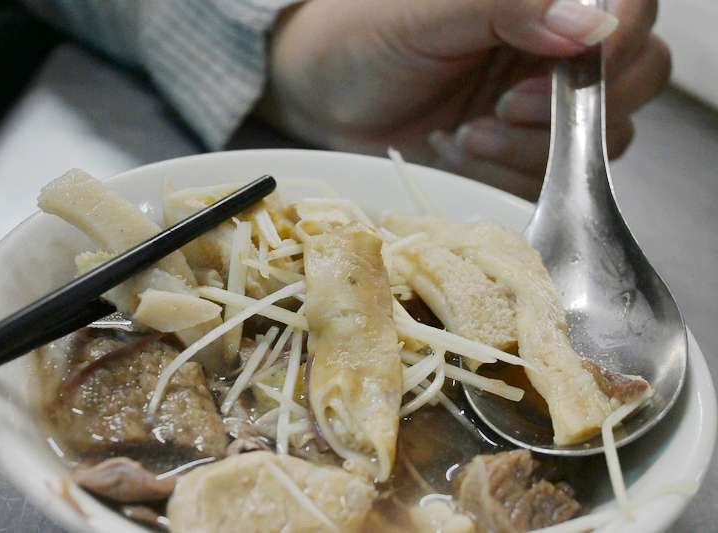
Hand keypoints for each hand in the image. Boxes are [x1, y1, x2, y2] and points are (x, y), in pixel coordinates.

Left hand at [255, 0, 669, 198]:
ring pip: (602, 136)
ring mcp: (545, 108)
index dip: (621, 38)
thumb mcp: (429, 10)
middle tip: (504, 105)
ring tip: (470, 133)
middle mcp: (557, 51)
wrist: (326, 98)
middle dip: (572, 105)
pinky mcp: (524, 158)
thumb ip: (510, 7)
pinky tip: (463, 151)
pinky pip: (558, 178)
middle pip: (637, 77)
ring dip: (534, 146)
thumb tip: (591, 24)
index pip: (630, 10)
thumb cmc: (367, 37)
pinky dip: (512, 174)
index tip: (574, 62)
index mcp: (543, 3)